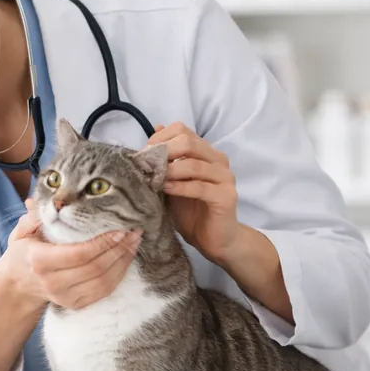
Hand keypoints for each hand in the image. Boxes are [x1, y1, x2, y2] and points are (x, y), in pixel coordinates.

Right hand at [0, 199, 141, 309]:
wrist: (19, 286)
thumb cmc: (23, 253)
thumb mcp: (20, 234)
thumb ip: (31, 218)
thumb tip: (37, 202)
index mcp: (40, 261)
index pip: (79, 253)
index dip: (103, 243)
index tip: (119, 229)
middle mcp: (53, 282)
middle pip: (95, 268)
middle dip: (119, 249)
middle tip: (134, 232)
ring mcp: (65, 297)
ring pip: (104, 282)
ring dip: (123, 262)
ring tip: (134, 243)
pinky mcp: (76, 304)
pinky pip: (104, 291)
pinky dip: (118, 275)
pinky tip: (125, 259)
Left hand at [146, 122, 239, 262]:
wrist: (213, 240)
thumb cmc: (190, 211)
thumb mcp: (171, 182)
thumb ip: (165, 161)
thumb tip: (154, 131)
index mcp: (206, 153)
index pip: (183, 130)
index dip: (160, 138)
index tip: (143, 153)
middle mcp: (218, 160)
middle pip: (189, 142)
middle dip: (162, 152)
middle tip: (145, 164)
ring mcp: (225, 177)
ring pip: (194, 164)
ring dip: (169, 170)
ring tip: (152, 178)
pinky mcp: (226, 196)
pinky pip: (200, 187)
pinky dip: (180, 187)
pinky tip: (166, 190)